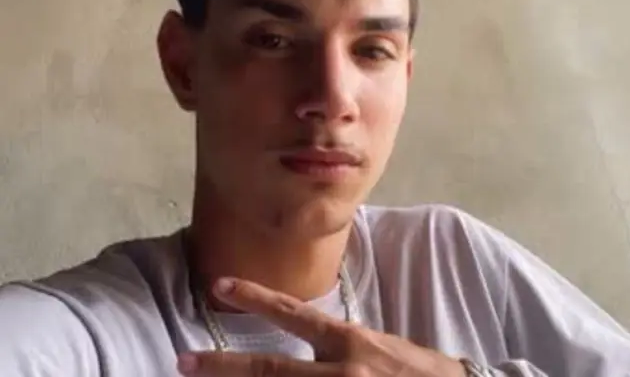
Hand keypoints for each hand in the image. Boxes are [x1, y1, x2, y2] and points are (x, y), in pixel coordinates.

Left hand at [176, 277, 466, 376]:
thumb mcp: (384, 349)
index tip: (221, 285)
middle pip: (271, 370)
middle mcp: (343, 372)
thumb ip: (345, 346)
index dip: (256, 298)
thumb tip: (311, 344)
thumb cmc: (424, 374)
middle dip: (223, 366)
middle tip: (182, 361)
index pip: (295, 314)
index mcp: (353, 343)